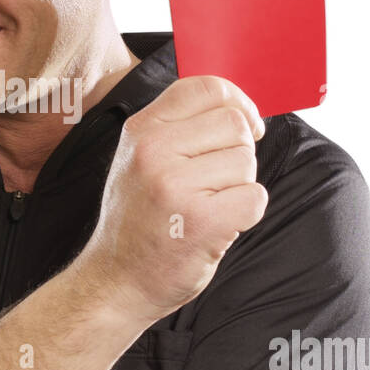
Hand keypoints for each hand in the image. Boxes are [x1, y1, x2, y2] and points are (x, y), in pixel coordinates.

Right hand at [78, 75, 267, 325]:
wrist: (116, 281)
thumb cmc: (137, 221)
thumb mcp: (140, 159)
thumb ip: (179, 128)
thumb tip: (240, 109)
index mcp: (141, 130)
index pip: (207, 87)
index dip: (238, 102)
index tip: (247, 124)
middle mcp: (154, 151)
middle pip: (235, 125)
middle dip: (237, 154)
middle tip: (212, 184)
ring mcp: (175, 185)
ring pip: (247, 163)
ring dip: (238, 187)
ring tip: (204, 208)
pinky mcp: (201, 220)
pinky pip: (254, 198)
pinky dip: (245, 215)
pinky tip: (215, 227)